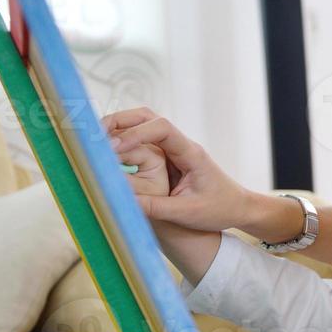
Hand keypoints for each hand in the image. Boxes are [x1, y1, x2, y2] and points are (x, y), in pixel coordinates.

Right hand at [102, 108, 254, 231]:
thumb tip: (120, 202)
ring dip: (119, 129)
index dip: (136, 133)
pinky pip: (143, 142)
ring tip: (93, 143)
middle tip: (92, 136)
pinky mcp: (168, 158)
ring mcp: (173, 150)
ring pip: (144, 126)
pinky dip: (123, 142)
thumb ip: (155, 208)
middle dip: (120, 122)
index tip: (113, 147)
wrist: (239, 208)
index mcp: (191, 153)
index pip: (162, 129)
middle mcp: (181, 145)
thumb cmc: (219, 209)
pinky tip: (105, 154)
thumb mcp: (187, 213)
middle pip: (148, 118)